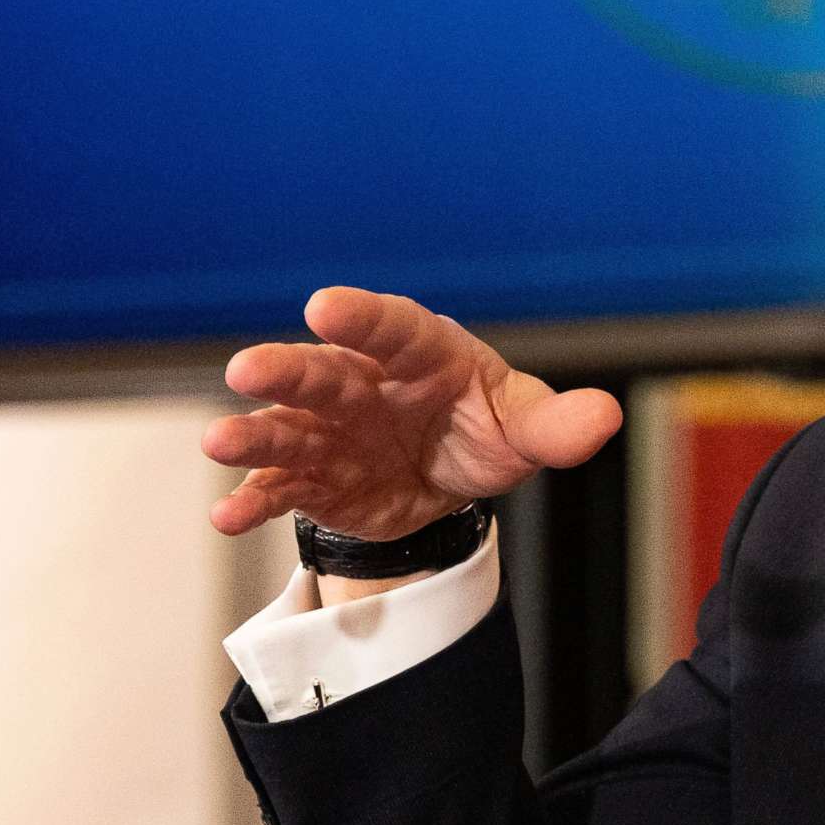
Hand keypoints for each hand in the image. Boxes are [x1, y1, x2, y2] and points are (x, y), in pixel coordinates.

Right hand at [203, 286, 621, 539]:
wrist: (447, 485)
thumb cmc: (483, 431)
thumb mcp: (525, 428)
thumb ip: (558, 424)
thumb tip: (605, 416)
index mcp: (419, 354)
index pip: (391, 329)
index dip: (361, 318)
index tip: (323, 307)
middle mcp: (363, 384)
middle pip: (321, 373)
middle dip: (284, 371)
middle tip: (245, 370)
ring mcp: (331, 432)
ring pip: (286, 428)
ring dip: (252, 434)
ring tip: (219, 442)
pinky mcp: (313, 480)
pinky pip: (279, 486)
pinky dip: (252, 499)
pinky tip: (228, 517)